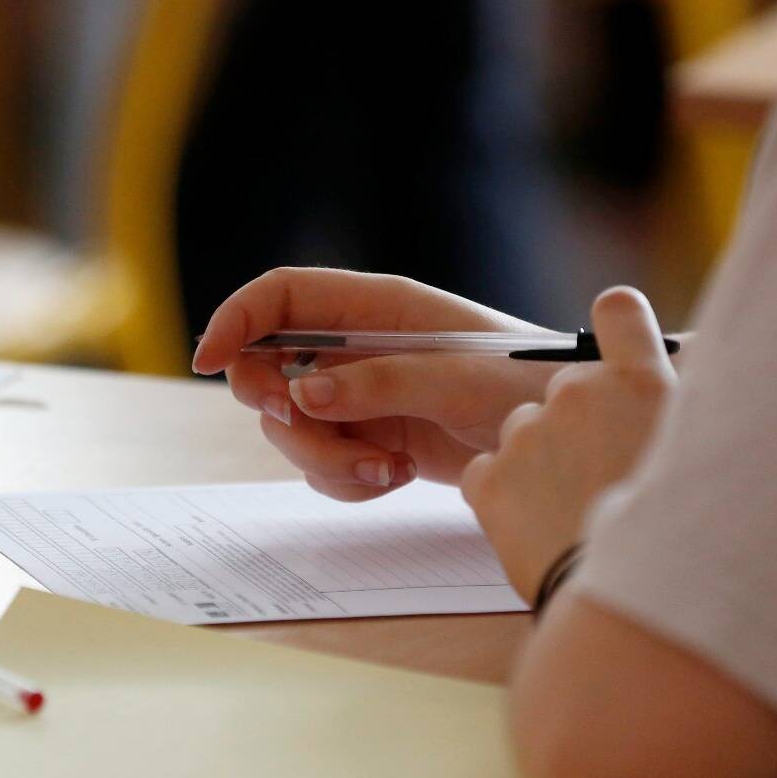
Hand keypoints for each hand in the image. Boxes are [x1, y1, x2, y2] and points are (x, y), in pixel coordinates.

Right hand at [192, 267, 557, 500]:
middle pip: (269, 369)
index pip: (282, 297)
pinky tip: (398, 477)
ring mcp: (360, 395)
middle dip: (279, 412)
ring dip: (326, 458)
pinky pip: (324, 464)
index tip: (210, 362)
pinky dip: (349, 480)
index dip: (236, 320)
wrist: (567, 438)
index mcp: (376, 307)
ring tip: (387, 469)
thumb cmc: (527, 385)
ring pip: (293, 427)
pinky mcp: (372, 438)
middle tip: (317, 431)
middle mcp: (358, 347)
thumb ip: (380, 382)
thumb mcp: (457, 380)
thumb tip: (305, 396)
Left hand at [461, 287, 676, 598]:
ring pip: (522, 436)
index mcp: (643, 383)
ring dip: (540, 467)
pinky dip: (504, 502)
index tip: (614, 354)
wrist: (643, 608)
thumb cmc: (691, 543)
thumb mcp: (710, 460)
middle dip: (578, 429)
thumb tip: (700, 379)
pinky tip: (539, 533)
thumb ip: (686, 416)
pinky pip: (485, 476)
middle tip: (602, 484)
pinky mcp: (490, 480)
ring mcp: (529, 434)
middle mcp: (581, 393)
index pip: (619, 313)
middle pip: (566, 392)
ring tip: (572, 518)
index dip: (615, 329)